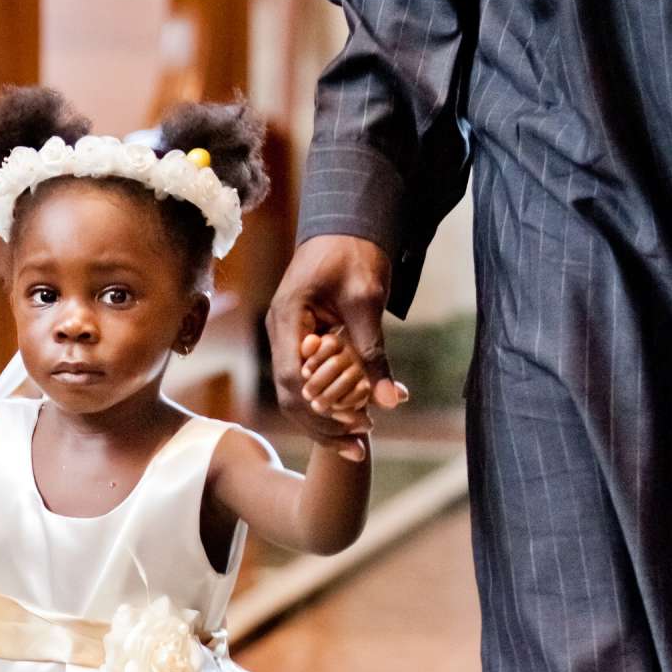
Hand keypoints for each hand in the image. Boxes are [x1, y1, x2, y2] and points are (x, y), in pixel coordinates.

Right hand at [267, 235, 405, 442]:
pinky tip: (359, 417)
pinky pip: (312, 380)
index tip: (356, 429)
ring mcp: (289, 338)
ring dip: (329, 420)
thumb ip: (374, 353)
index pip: (292, 380)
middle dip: (324, 426)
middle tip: (359, 449)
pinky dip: (334, 401)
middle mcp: (281, 332)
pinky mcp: (304, 340)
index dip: (321, 411)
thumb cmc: (355, 251)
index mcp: (288, 318)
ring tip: (359, 443)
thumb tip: (391, 401)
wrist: (348, 222)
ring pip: (299, 394)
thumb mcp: (368, 300)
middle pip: (291, 396)